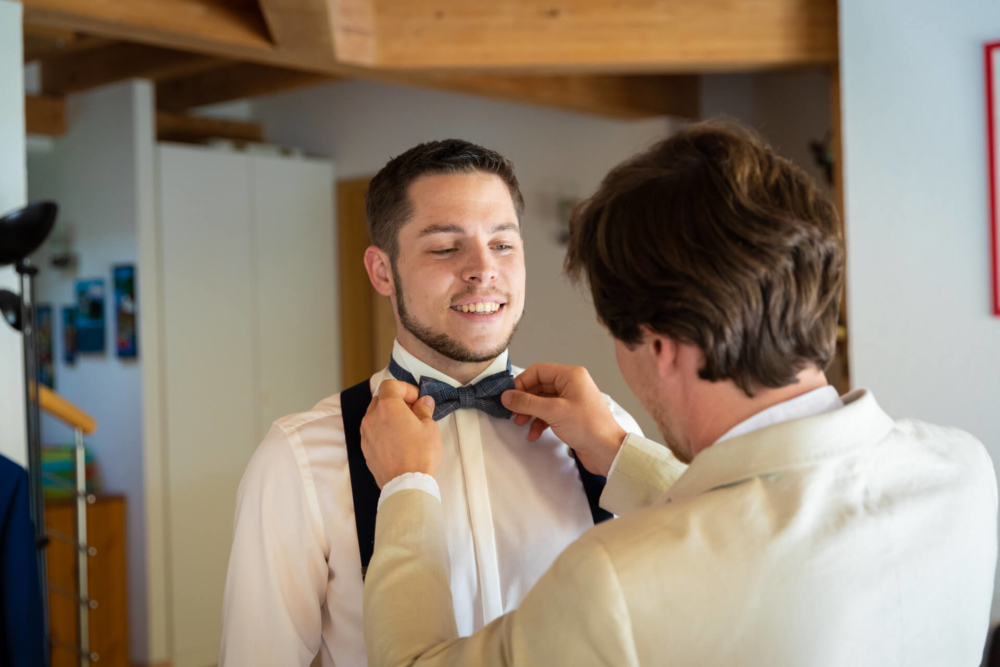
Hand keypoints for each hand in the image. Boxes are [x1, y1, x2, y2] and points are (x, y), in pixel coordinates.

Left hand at [360, 380, 441, 487]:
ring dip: (388, 416)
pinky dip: (383, 430)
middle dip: (397, 401)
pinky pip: (373, 432)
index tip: (417, 399)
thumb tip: (423, 402)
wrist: (405, 484)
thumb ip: (424, 410)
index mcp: (387, 407)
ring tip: (406, 427)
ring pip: (375, 416)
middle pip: (381, 399)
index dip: (405, 389)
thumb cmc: (420, 454)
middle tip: (413, 411)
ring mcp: (366, 434)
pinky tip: (398, 441)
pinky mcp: (365, 449)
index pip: (391, 385)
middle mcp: (372, 418)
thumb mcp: (429, 427)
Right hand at [501, 364, 626, 476]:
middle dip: (525, 400)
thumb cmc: (586, 426)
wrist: (607, 451)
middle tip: (512, 413)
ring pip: (543, 401)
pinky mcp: (571, 416)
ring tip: (520, 423)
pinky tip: (534, 434)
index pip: (538, 371)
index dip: (521, 382)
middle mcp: (572, 384)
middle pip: (539, 386)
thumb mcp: (553, 411)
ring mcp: (572, 400)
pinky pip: (549, 413)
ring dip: (530, 412)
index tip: (509, 397)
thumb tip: (505, 396)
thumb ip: (527, 402)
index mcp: (571, 375)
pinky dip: (540, 422)